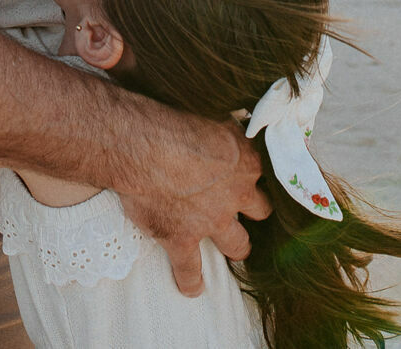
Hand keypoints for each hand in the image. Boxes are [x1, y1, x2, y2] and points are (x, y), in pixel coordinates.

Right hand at [117, 124, 269, 296]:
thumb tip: (229, 120)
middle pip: (260, 211)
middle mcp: (236, 194)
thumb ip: (224, 126)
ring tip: (232, 250)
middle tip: (240, 209)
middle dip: (252, 212)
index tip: (243, 174)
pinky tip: (193, 289)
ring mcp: (212, 221)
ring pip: (238, 245)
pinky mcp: (182, 239)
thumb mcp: (210, 112)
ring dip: (235, 246)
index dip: (250, 175)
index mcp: (245, 161)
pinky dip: (191, 281)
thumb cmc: (171, 118)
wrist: (139, 143)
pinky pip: (191, 270)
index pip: (261, 173)